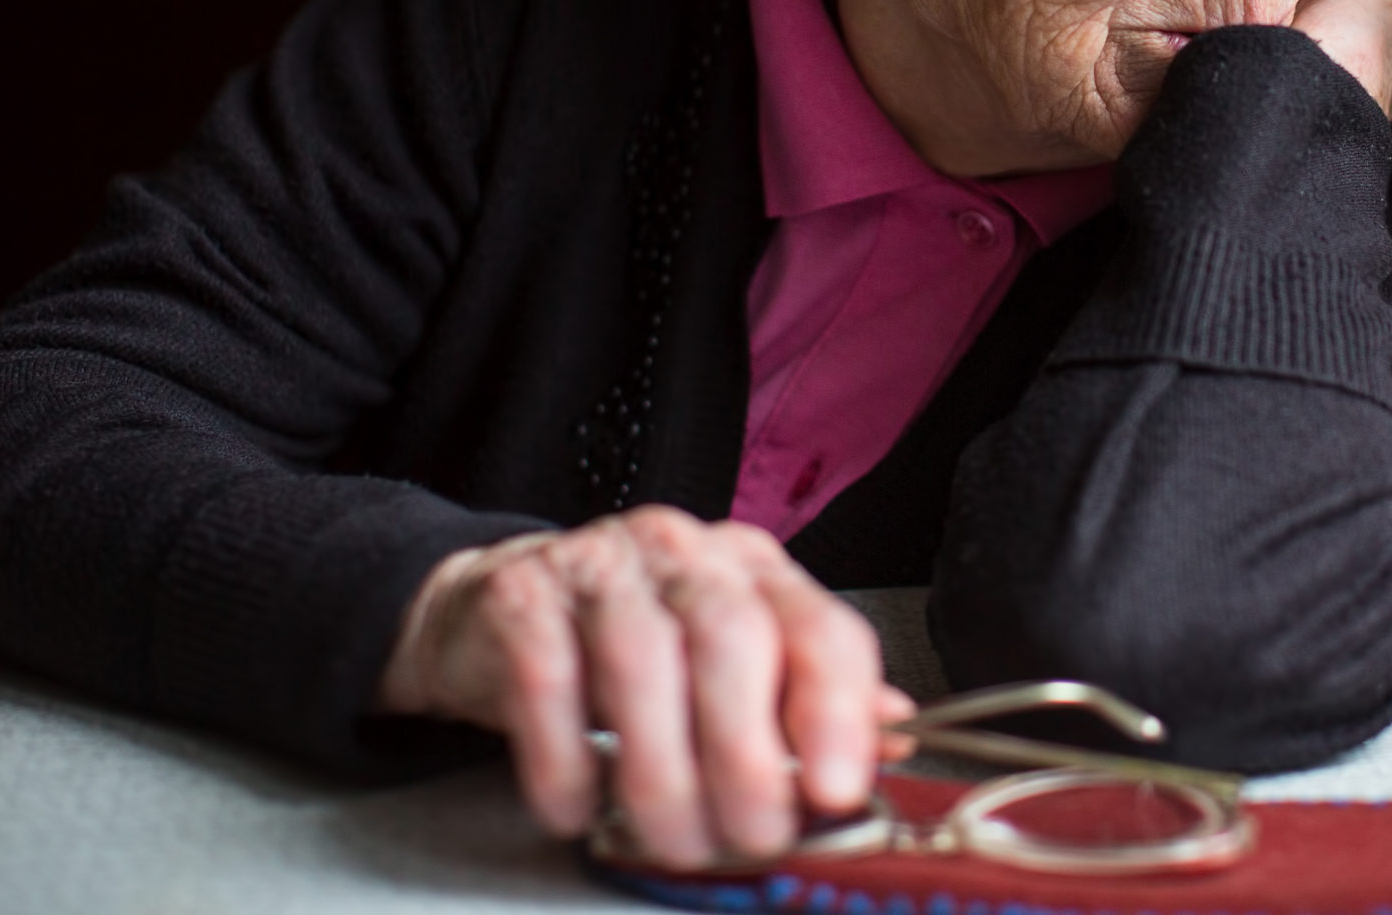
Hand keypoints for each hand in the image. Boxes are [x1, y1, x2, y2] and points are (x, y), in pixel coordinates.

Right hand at [375, 507, 912, 865]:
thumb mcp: (730, 664)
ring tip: (672, 838)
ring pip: (642, 661)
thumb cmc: (632, 643)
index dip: (839, 711)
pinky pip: (545, 680)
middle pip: (734, 638)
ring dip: (662, 772)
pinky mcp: (520, 597)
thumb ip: (804, 697)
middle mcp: (685, 553)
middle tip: (751, 835)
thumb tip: (894, 735)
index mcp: (755, 570)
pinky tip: (577, 807)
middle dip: (748, 754)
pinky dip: (564, 758)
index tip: (838, 791)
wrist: (497, 610)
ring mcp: (599, 567)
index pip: (821, 626)